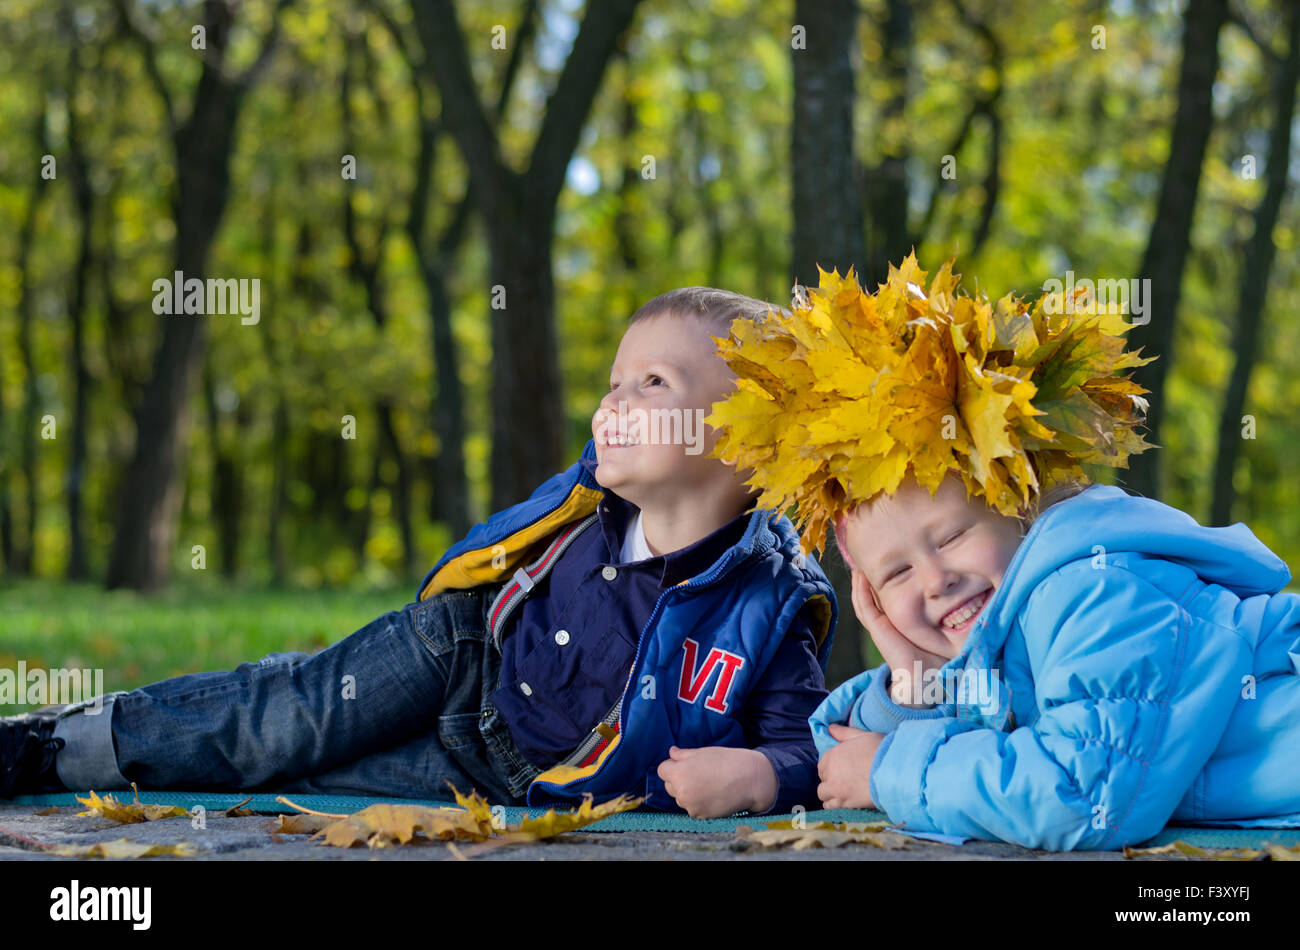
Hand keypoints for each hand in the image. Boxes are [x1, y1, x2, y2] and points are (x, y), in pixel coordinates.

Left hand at [656, 745, 776, 817]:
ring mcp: (690, 805)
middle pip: (669, 786)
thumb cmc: (726, 761)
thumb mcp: (702, 752)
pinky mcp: (700, 816)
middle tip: (698, 774)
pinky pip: (692, 808)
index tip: (683, 766)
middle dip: (678, 780)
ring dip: (688, 793)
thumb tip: (671, 752)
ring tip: (708, 785)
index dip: (672, 767)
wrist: (750, 779)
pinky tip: (712, 795)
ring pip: (680, 798)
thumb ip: (683, 755)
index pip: (662, 770)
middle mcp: (681, 791)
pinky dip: (699, 803)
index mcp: (679, 772)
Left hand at [816, 723, 883, 808]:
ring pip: (823, 793)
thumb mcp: (862, 736)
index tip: (841, 769)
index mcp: (833, 755)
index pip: (823, 764)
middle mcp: (831, 773)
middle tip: (845, 780)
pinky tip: (843, 802)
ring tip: (843, 792)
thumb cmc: (881, 750)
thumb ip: (844, 733)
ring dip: (831, 793)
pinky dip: (833, 805)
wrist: (895, 771)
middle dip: (831, 779)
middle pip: (823, 778)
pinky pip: (829, 807)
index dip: (831, 767)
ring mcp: (836, 789)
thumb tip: (830, 727)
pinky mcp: (844, 803)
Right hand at [851, 569, 948, 707]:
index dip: (884, 580)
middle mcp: (887, 622)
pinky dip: (860, 591)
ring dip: (860, 581)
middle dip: (869, 577)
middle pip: (872, 595)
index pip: (888, 597)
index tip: (888, 562)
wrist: (927, 678)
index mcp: (900, 623)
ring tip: (860, 563)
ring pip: (863, 599)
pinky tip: (859, 576)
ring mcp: (880, 625)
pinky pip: (865, 606)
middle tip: (867, 557)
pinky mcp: (878, 628)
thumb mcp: (942, 629)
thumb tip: (961, 591)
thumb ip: (947, 613)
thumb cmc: (939, 657)